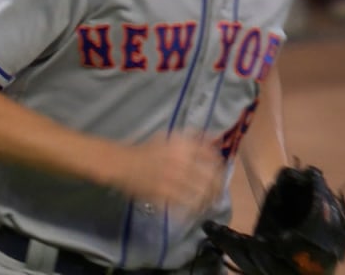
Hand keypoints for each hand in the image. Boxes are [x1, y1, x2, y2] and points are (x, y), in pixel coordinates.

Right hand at [111, 131, 225, 214]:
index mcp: (183, 146)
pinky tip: (194, 208)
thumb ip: (194, 136)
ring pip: (200, 192)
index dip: (220, 166)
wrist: (123, 163)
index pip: (211, 157)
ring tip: (209, 202)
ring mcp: (173, 179)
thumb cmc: (147, 149)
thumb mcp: (171, 136)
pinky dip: (192, 207)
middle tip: (218, 191)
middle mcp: (181, 162)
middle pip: (210, 177)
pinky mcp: (165, 194)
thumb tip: (216, 136)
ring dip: (208, 198)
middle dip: (217, 186)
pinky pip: (185, 203)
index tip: (221, 172)